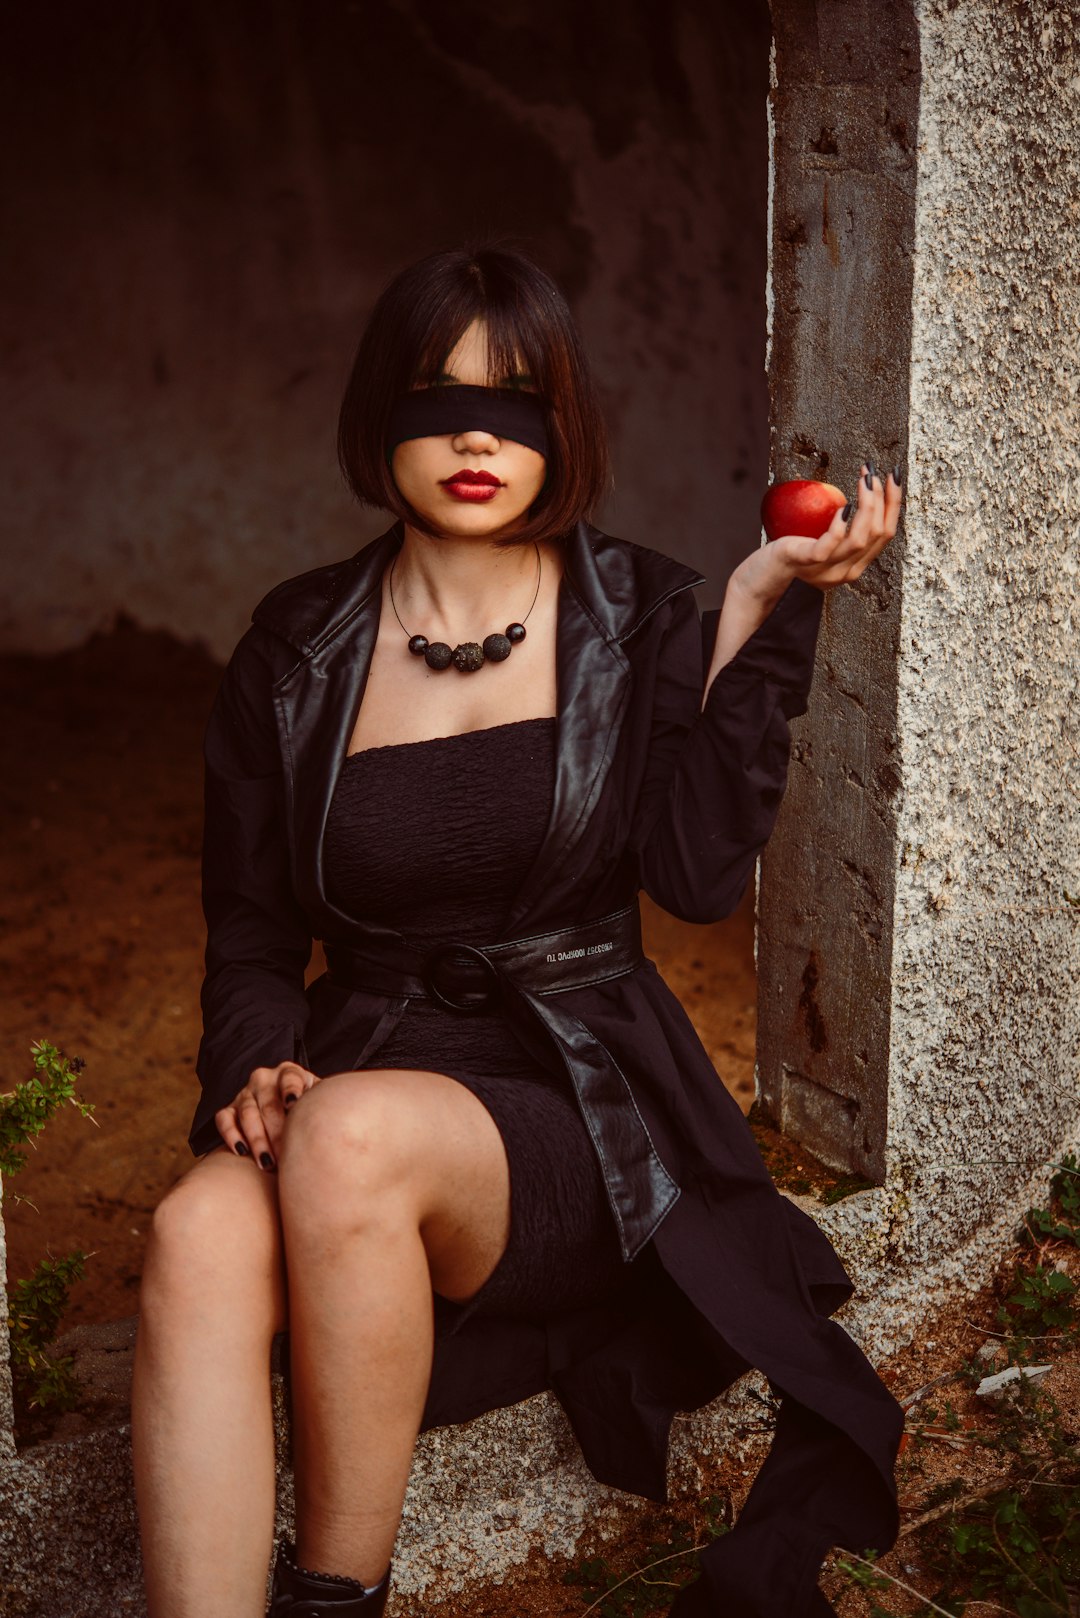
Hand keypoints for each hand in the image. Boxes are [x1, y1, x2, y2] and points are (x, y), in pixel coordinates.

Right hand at [214, 1060, 320, 1169]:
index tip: (294, 1105)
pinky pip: (224, 1119)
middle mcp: (264, 1078)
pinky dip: (230, 1135)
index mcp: (289, 1072)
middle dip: (277, 1132)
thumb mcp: (318, 1100)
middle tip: (286, 1156)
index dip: (291, 1091)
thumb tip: (341, 1115)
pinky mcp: (229, 1108)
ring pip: (247, 1114)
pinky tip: (241, 1152)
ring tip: (268, 1163)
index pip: (290, 1079)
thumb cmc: (308, 1109)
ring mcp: (245, 1093)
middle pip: (269, 1104)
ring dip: (257, 1140)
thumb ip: (324, 1103)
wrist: (288, 1113)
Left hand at [735, 464, 902, 601]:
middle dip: (882, 499)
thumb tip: (862, 494)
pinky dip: (840, 525)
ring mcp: (828, 569)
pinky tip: (843, 506)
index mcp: (855, 565)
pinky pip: (830, 545)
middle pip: (877, 534)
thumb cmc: (793, 550)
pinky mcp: (808, 562)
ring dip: (867, 505)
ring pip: (859, 539)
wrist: (761, 575)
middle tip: (873, 473)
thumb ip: (843, 530)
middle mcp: (847, 572)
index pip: (885, 533)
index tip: (893, 476)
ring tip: (864, 480)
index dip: (893, 503)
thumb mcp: (825, 540)